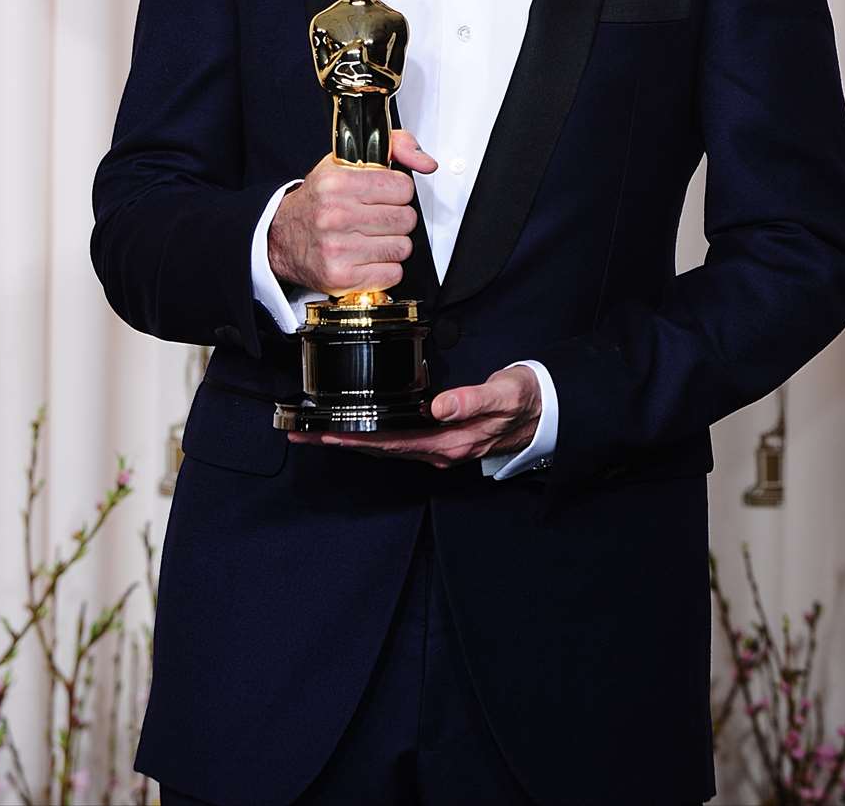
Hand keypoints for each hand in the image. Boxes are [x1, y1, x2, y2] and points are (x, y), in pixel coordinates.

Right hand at [267, 130, 436, 296]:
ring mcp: (337, 248)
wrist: (279, 238)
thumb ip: (394, 148)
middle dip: (397, 219)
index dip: (398, 192)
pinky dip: (385, 268)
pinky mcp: (341, 277)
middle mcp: (335, 215)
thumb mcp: (345, 163)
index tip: (385, 196)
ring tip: (371, 239)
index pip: (402, 188)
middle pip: (406, 219)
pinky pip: (393, 273)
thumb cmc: (317, 202)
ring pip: (402, 247)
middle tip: (377, 219)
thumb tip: (427, 163)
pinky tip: (366, 258)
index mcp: (336, 183)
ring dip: (392, 245)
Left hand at [289, 365, 541, 469]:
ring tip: (314, 431)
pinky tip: (354, 427)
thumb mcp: (502, 394)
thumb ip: (471, 400)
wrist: (542, 410)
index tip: (326, 432)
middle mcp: (438, 449)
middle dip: (339, 440)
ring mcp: (437, 446)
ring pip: (383, 446)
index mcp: (449, 441)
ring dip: (348, 439)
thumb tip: (438, 406)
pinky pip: (395, 440)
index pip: (392, 443)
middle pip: (378, 448)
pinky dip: (369, 434)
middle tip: (302, 433)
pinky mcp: (437, 437)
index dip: (357, 438)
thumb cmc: (522, 399)